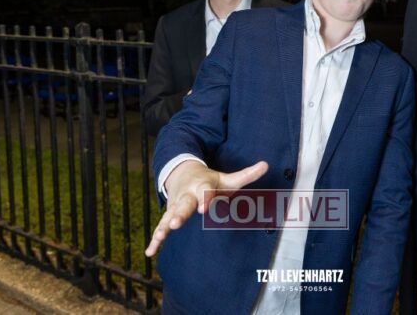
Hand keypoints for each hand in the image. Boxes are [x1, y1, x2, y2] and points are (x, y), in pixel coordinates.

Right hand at [144, 160, 267, 256]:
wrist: (182, 171)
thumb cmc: (210, 180)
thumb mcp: (228, 177)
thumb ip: (247, 174)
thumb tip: (267, 165)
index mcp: (202, 185)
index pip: (204, 192)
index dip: (205, 199)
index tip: (203, 208)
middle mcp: (187, 195)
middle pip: (183, 205)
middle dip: (179, 215)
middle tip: (174, 224)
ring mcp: (175, 205)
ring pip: (169, 216)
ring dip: (163, 227)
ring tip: (160, 237)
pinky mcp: (168, 215)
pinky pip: (160, 228)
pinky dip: (155, 239)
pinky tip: (150, 252)